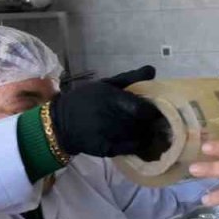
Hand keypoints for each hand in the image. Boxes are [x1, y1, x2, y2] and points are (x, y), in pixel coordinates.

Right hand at [50, 66, 170, 160]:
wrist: (60, 123)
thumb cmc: (85, 99)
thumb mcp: (106, 84)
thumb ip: (130, 78)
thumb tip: (152, 69)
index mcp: (111, 98)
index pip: (141, 109)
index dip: (152, 111)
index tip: (157, 110)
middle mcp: (110, 117)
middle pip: (142, 124)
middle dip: (152, 123)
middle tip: (158, 122)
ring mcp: (108, 135)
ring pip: (139, 136)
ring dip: (147, 134)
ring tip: (150, 130)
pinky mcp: (106, 149)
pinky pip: (131, 149)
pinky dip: (139, 145)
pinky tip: (140, 140)